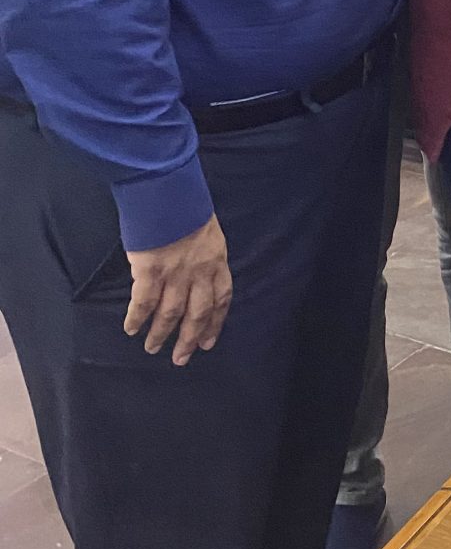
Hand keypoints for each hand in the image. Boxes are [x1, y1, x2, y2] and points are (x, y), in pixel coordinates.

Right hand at [124, 215, 232, 365]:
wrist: (168, 189)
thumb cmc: (187, 206)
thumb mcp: (208, 232)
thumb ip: (205, 256)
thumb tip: (197, 277)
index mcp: (216, 260)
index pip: (221, 299)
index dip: (215, 323)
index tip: (207, 342)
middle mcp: (199, 271)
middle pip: (197, 314)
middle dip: (188, 339)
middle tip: (180, 359)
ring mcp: (175, 273)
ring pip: (170, 313)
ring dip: (161, 334)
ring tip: (152, 347)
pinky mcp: (150, 270)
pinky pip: (144, 302)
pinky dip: (137, 318)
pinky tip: (131, 328)